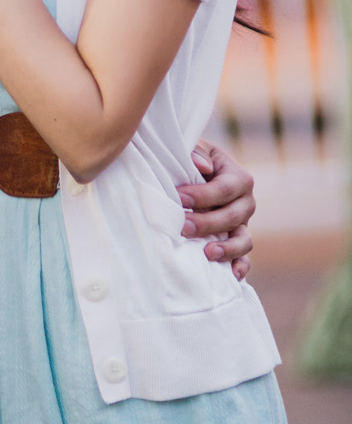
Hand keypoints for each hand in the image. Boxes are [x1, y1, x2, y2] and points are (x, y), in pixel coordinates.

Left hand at [177, 139, 254, 280]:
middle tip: (183, 226)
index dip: (202, 195)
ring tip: (207, 253)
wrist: (195, 172)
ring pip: (243, 240)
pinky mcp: (236, 240)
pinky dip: (241, 267)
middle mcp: (245, 202)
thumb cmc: (192, 158)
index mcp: (238, 177)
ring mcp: (243, 224)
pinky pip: (244, 257)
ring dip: (226, 248)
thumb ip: (197, 152)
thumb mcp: (195, 147)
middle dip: (207, 223)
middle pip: (232, 217)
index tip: (178, 197)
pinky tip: (231, 276)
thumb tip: (201, 165)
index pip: (225, 189)